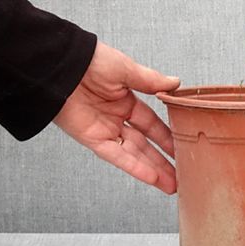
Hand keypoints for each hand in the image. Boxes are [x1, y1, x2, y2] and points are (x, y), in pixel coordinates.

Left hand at [53, 41, 179, 193]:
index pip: (150, 123)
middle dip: (162, 159)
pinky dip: (134, 167)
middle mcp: (116, 117)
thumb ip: (151, 81)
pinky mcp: (92, 138)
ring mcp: (105, 129)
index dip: (166, 135)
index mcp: (125, 99)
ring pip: (133, 154)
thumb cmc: (91, 61)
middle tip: (180, 173)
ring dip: (153, 169)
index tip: (182, 146)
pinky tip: (152, 177)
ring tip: (172, 184)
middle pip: (144, 143)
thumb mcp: (127, 69)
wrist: (62, 66)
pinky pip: (116, 156)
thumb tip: (175, 83)